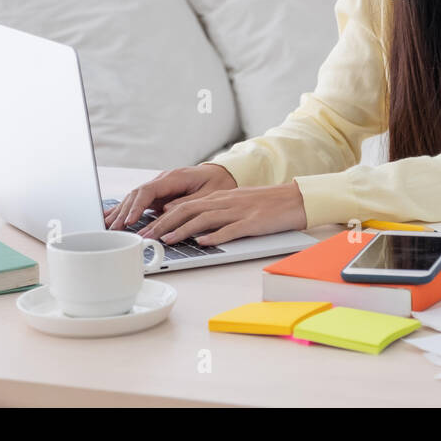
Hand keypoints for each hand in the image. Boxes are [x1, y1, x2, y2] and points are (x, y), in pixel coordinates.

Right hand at [104, 163, 237, 229]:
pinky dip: (125, 208)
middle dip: (123, 212)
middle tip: (113, 230)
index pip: (148, 191)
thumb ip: (187, 203)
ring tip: (106, 226)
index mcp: (174, 177)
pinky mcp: (159, 194)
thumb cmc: (218, 183)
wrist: (223, 173)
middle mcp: (163, 180)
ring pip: (134, 198)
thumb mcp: (208, 195)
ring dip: (121, 212)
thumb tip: (165, 211)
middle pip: (136, 194)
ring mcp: (159, 186)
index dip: (136, 207)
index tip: (129, 221)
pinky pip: (139, 200)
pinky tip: (111, 215)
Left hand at [137, 182, 307, 246]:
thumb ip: (216, 212)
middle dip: (164, 224)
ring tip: (166, 240)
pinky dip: (215, 236)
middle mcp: (225, 202)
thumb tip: (194, 228)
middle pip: (188, 211)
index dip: (162, 218)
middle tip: (146, 236)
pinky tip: (203, 242)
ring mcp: (238, 212)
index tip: (145, 229)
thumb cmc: (266, 204)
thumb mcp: (236, 204)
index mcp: (219, 198)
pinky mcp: (252, 223)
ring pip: (204, 219)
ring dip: (183, 230)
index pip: (184, 206)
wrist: (295, 199)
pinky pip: (231, 229)